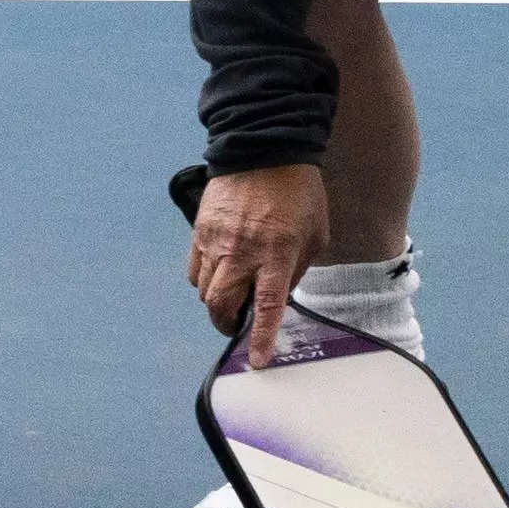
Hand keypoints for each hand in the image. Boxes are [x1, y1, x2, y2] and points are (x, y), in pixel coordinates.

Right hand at [189, 163, 329, 364]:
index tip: (256, 360)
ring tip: (230, 296)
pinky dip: (203, 279)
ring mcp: (216, 240)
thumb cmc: (298, 192)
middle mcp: (242, 251)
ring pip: (204, 290)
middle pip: (222, 304)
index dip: (260, 337)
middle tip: (235, 327)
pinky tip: (217, 273)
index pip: (265, 307)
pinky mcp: (200, 229)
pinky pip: (194, 268)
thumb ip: (297, 268)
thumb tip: (280, 293)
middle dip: (226, 324)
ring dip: (216, 301)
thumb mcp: (314, 235)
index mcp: (276, 254)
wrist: (264, 147)